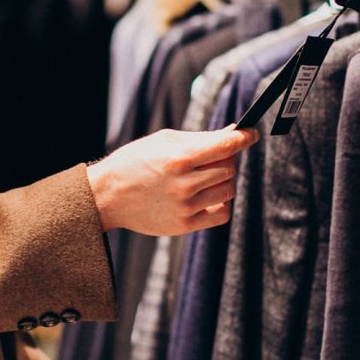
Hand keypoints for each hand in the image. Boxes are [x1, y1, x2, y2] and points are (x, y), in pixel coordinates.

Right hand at [86, 126, 258, 235]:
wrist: (108, 196)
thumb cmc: (135, 162)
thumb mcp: (164, 140)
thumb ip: (200, 138)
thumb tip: (233, 134)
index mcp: (178, 158)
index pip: (226, 146)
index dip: (244, 137)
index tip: (251, 134)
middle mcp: (184, 184)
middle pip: (229, 168)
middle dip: (228, 158)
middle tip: (216, 155)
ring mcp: (185, 207)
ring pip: (228, 190)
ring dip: (223, 180)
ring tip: (206, 176)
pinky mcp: (185, 225)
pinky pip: (222, 214)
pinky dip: (221, 204)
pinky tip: (208, 195)